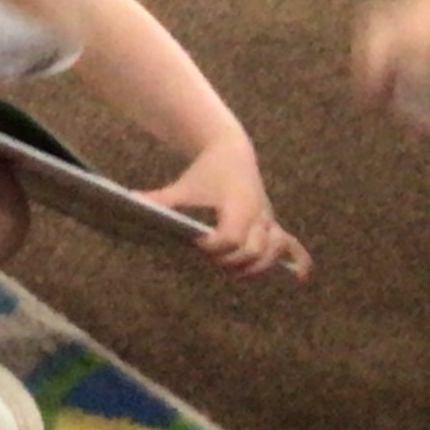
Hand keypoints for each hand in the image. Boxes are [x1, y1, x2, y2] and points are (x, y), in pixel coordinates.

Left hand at [145, 130, 311, 279]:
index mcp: (237, 206)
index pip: (230, 239)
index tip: (196, 244)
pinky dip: (298, 261)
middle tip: (209, 258)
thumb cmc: (206, 171)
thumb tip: (130, 203)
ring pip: (273, 251)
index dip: (214, 247)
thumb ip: (161, 199)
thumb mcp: (184, 186)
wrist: (231, 151)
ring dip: (256, 268)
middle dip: (231, 261)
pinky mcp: (272, 225)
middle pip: (252, 251)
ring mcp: (268, 221)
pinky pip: (294, 246)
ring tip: (233, 274)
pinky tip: (299, 278)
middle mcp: (258, 215)